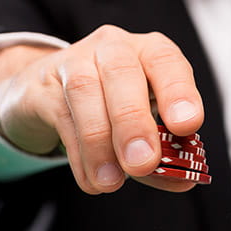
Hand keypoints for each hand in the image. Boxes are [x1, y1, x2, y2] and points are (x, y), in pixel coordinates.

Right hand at [0, 25, 203, 193]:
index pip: (166, 60)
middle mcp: (113, 49)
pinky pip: (62, 119)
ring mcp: (74, 62)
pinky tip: (92, 181)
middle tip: (142, 162)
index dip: (178, 92)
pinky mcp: (44, 87)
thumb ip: (165, 152)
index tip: (186, 126)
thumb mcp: (146, 123)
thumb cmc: (112, 104)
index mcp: (148, 52)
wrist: (49, 91)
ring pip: (84, 92)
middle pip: (122, 73)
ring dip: (100, 142)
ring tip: (112, 182)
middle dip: (134, 122)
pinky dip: (79, 156)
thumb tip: (184, 181)